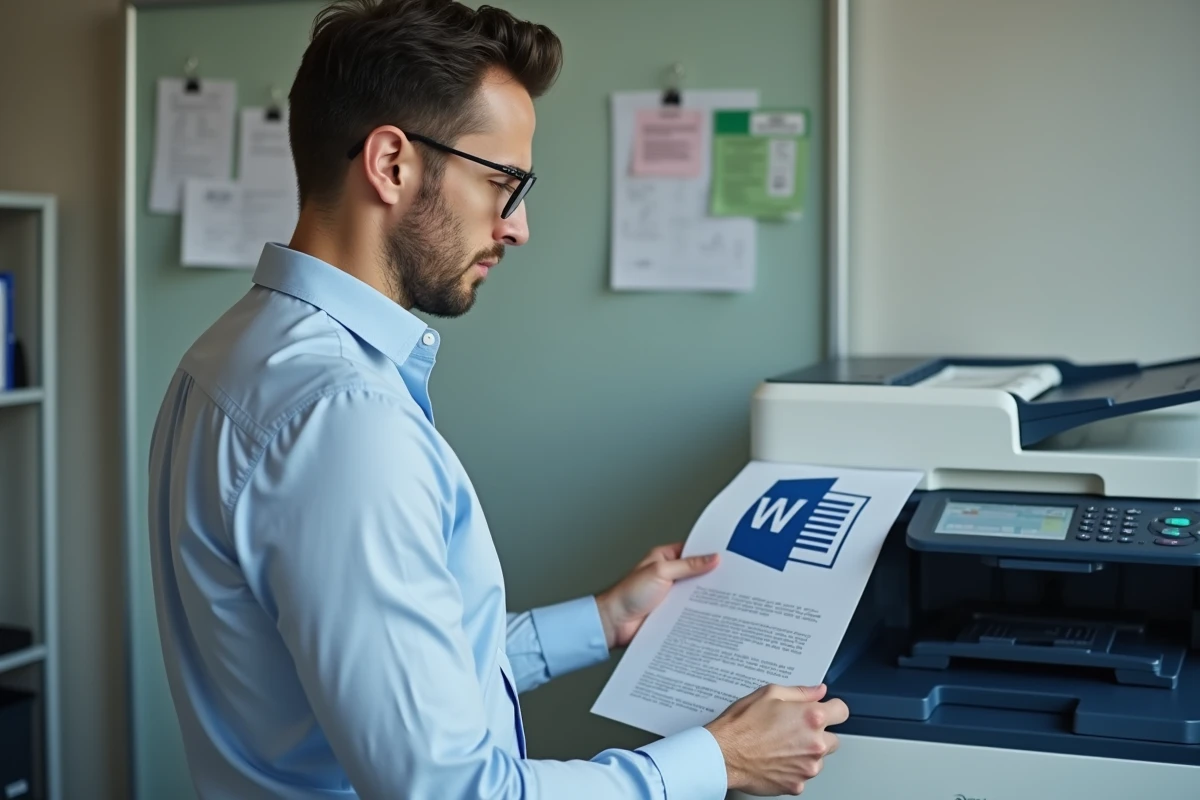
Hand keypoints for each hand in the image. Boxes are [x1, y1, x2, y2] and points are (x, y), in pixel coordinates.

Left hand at [594, 543, 718, 649]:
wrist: (614, 623)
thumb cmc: (627, 594)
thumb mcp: (661, 572)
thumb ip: (688, 565)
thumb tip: (711, 558)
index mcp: (664, 558)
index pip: (692, 552)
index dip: (708, 554)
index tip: (728, 556)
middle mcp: (668, 575)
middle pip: (696, 574)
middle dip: (710, 577)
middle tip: (731, 578)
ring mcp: (670, 595)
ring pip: (694, 594)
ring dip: (705, 597)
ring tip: (724, 598)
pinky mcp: (671, 613)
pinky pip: (689, 611)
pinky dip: (698, 613)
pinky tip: (710, 615)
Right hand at [704, 683, 848, 796]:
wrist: (723, 755)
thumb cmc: (741, 725)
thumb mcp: (769, 694)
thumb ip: (800, 692)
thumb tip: (818, 691)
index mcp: (811, 718)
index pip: (842, 711)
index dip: (832, 709)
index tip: (825, 711)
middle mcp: (814, 744)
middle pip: (833, 739)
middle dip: (819, 733)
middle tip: (795, 729)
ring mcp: (807, 768)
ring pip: (818, 759)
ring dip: (806, 753)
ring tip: (780, 745)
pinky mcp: (797, 785)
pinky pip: (802, 775)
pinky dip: (793, 769)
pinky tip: (776, 759)